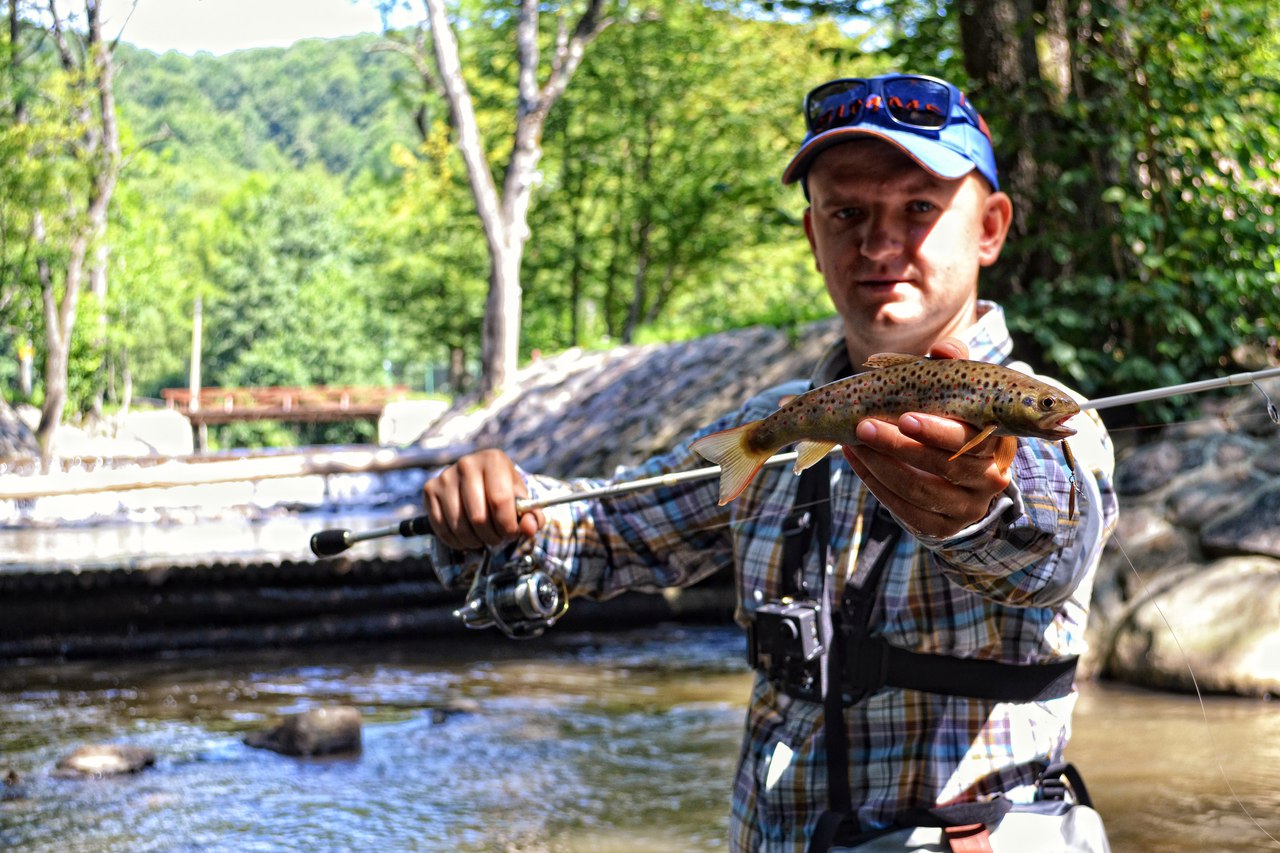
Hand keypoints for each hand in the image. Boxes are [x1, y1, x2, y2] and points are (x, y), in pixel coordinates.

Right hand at [422, 449, 545, 550]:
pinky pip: (441, 528)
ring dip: (474, 540)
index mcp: (493, 460)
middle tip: (498, 537)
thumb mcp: (523, 501)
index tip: (511, 533)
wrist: (480, 480)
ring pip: (459, 526)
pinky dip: (456, 541)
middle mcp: (467, 463)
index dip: (507, 525)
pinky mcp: (430, 490)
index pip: (500, 500)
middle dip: (492, 536)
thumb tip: (529, 528)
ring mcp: (445, 476)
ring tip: (484, 537)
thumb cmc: (504, 492)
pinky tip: (467, 536)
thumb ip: (533, 516)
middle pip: (478, 516)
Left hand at [840, 338, 1012, 538]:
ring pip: (919, 490)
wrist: (959, 479)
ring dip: (880, 463)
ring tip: (854, 438)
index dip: (938, 431)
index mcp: (998, 446)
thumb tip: (941, 349)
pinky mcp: (939, 529)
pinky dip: (874, 481)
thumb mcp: (960, 394)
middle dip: (901, 446)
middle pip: (944, 467)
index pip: (973, 440)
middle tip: (866, 425)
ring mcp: (965, 509)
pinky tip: (856, 456)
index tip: (904, 416)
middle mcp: (989, 481)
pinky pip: (903, 509)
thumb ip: (953, 365)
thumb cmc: (955, 423)